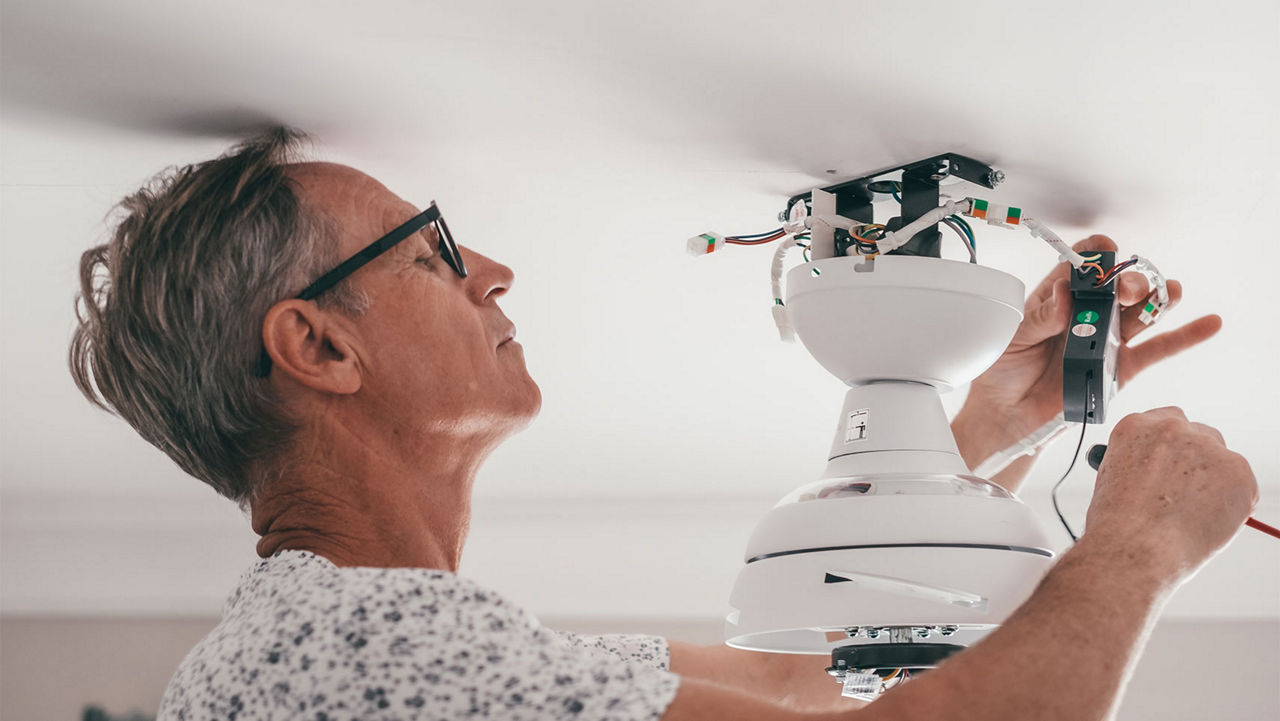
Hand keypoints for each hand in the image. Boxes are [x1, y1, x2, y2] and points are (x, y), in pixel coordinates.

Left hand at [962, 234, 1221, 446]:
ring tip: (1168, 292)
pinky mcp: (1122, 367)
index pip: (1084, 265)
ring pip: (1142, 312)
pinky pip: (1157, 349)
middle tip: (1126, 290)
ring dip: (1157, 299)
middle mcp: (1088, 314)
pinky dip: (1185, 336)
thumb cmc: (1003, 371)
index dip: (1097, 255)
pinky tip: (1208, 323)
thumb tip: (1064, 294)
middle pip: (1120, 286)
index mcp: (1058, 298)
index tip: (1103, 255)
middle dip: (1129, 281)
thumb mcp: (1013, 337)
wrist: (1009, 414)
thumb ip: (1041, 317)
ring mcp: (1108, 338)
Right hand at [1084, 407, 1257, 580]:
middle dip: (1195, 461)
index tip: (1169, 464)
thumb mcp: (1111, 478)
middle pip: (1198, 434)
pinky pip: (1242, 485)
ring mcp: (1207, 448)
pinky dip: (1232, 503)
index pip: (1165, 421)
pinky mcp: (1237, 471)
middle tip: (1185, 493)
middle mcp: (1172, 429)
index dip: (1169, 448)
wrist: (1137, 548)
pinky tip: (1205, 521)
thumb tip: (1159, 473)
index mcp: (1136, 427)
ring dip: (1214, 481)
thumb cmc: (1118, 524)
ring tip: (1192, 514)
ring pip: (1222, 460)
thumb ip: (1139, 463)